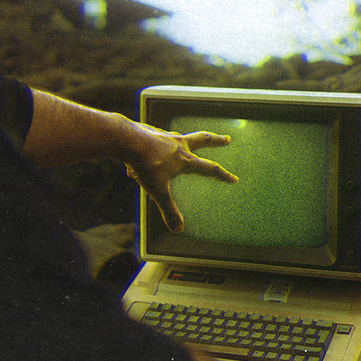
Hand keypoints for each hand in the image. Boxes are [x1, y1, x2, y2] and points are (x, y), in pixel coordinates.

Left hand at [122, 124, 237, 232]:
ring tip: (188, 140)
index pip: (209, 168)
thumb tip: (179, 230)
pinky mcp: (153, 131)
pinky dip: (163, 141)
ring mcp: (166, 135)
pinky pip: (161, 136)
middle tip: (226, 139)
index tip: (234, 179)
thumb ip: (169, 209)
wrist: (127, 140)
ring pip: (182, 135)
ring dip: (188, 138)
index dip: (223, 175)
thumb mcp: (157, 191)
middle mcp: (179, 144)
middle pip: (203, 140)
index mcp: (184, 159)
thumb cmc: (144, 164)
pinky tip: (155, 144)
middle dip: (216, 140)